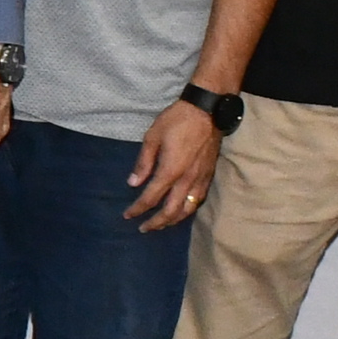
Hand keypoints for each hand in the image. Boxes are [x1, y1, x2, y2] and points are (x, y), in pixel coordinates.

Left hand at [122, 101, 218, 229]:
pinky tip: (181, 210)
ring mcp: (200, 179)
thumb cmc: (177, 120)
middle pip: (171, 211)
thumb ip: (143, 162)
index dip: (138, 209)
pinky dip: (187, 210)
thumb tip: (133, 183)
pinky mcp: (209, 175)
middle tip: (143, 228)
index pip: (151, 197)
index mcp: (171, 170)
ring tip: (161, 224)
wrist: (207, 110)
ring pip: (187, 209)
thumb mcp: (153, 136)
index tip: (128, 215)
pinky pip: (198, 200)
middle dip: (156, 223)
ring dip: (173, 220)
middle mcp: (187, 180)